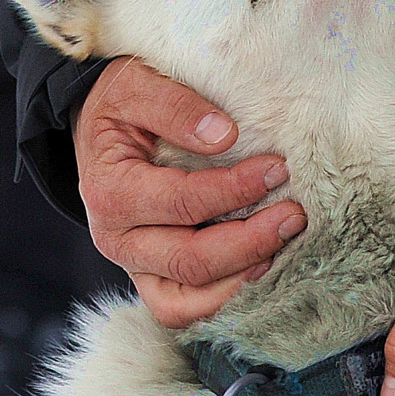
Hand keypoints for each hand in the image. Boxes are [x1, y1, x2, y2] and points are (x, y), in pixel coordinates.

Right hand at [74, 58, 306, 327]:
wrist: (99, 127)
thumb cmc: (121, 104)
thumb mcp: (136, 85)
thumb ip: (175, 106)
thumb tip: (225, 136)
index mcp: (111, 191)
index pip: (183, 202)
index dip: (234, 190)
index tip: (278, 169)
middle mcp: (117, 239)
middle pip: (190, 260)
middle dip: (250, 241)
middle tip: (295, 215)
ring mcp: (134, 265)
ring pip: (188, 298)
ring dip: (241, 278)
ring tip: (285, 247)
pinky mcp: (151, 277)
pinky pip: (183, 310)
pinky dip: (222, 300)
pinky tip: (261, 270)